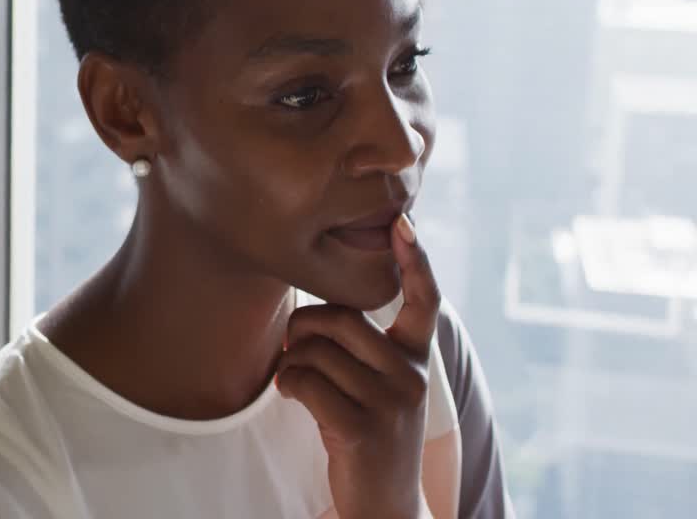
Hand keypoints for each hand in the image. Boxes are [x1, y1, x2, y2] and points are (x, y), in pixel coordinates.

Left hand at [275, 214, 441, 518]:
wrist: (385, 504)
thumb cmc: (368, 433)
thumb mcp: (378, 388)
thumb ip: (360, 349)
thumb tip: (312, 314)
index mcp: (416, 359)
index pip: (424, 301)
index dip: (416, 260)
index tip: (405, 222)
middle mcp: (411, 376)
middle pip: (341, 318)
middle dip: (304, 326)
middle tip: (294, 348)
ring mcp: (391, 403)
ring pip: (317, 350)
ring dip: (292, 363)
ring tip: (297, 382)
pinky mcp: (363, 428)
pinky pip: (305, 381)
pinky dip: (288, 385)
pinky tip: (295, 397)